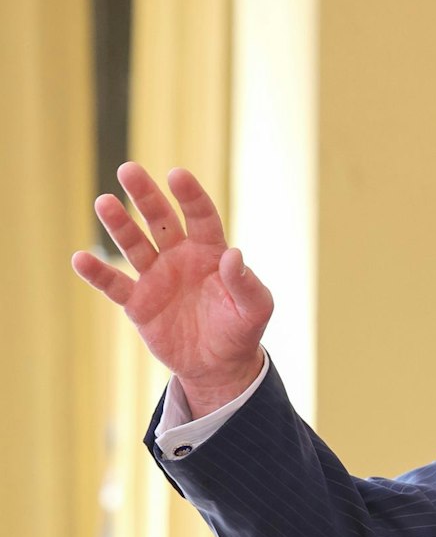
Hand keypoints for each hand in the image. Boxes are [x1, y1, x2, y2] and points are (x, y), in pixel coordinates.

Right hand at [71, 163, 271, 414]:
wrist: (219, 366)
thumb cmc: (240, 331)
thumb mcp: (255, 310)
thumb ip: (247, 284)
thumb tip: (236, 255)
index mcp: (210, 253)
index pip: (200, 217)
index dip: (190, 197)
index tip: (177, 175)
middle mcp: (179, 258)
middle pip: (160, 220)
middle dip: (145, 196)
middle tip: (128, 170)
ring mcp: (156, 278)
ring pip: (134, 244)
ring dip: (119, 225)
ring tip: (104, 202)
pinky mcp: (138, 302)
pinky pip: (114, 284)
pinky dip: (98, 273)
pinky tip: (80, 259)